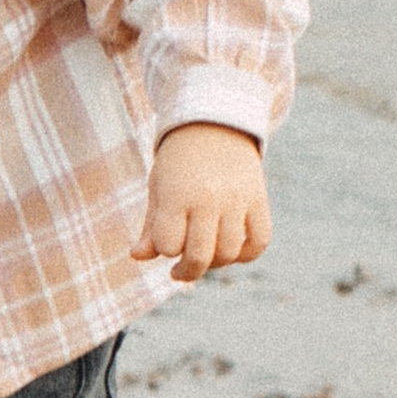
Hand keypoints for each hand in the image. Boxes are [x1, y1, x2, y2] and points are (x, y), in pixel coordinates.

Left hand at [134, 125, 270, 282]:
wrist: (213, 126)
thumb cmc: (178, 163)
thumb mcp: (158, 188)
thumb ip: (151, 226)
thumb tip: (137, 257)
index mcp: (176, 195)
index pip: (169, 246)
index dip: (165, 248)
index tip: (165, 239)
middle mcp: (208, 198)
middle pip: (200, 257)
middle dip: (187, 272)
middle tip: (179, 271)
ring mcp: (236, 200)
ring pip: (230, 253)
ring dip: (215, 263)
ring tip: (206, 253)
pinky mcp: (258, 199)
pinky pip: (259, 242)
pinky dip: (246, 254)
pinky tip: (232, 251)